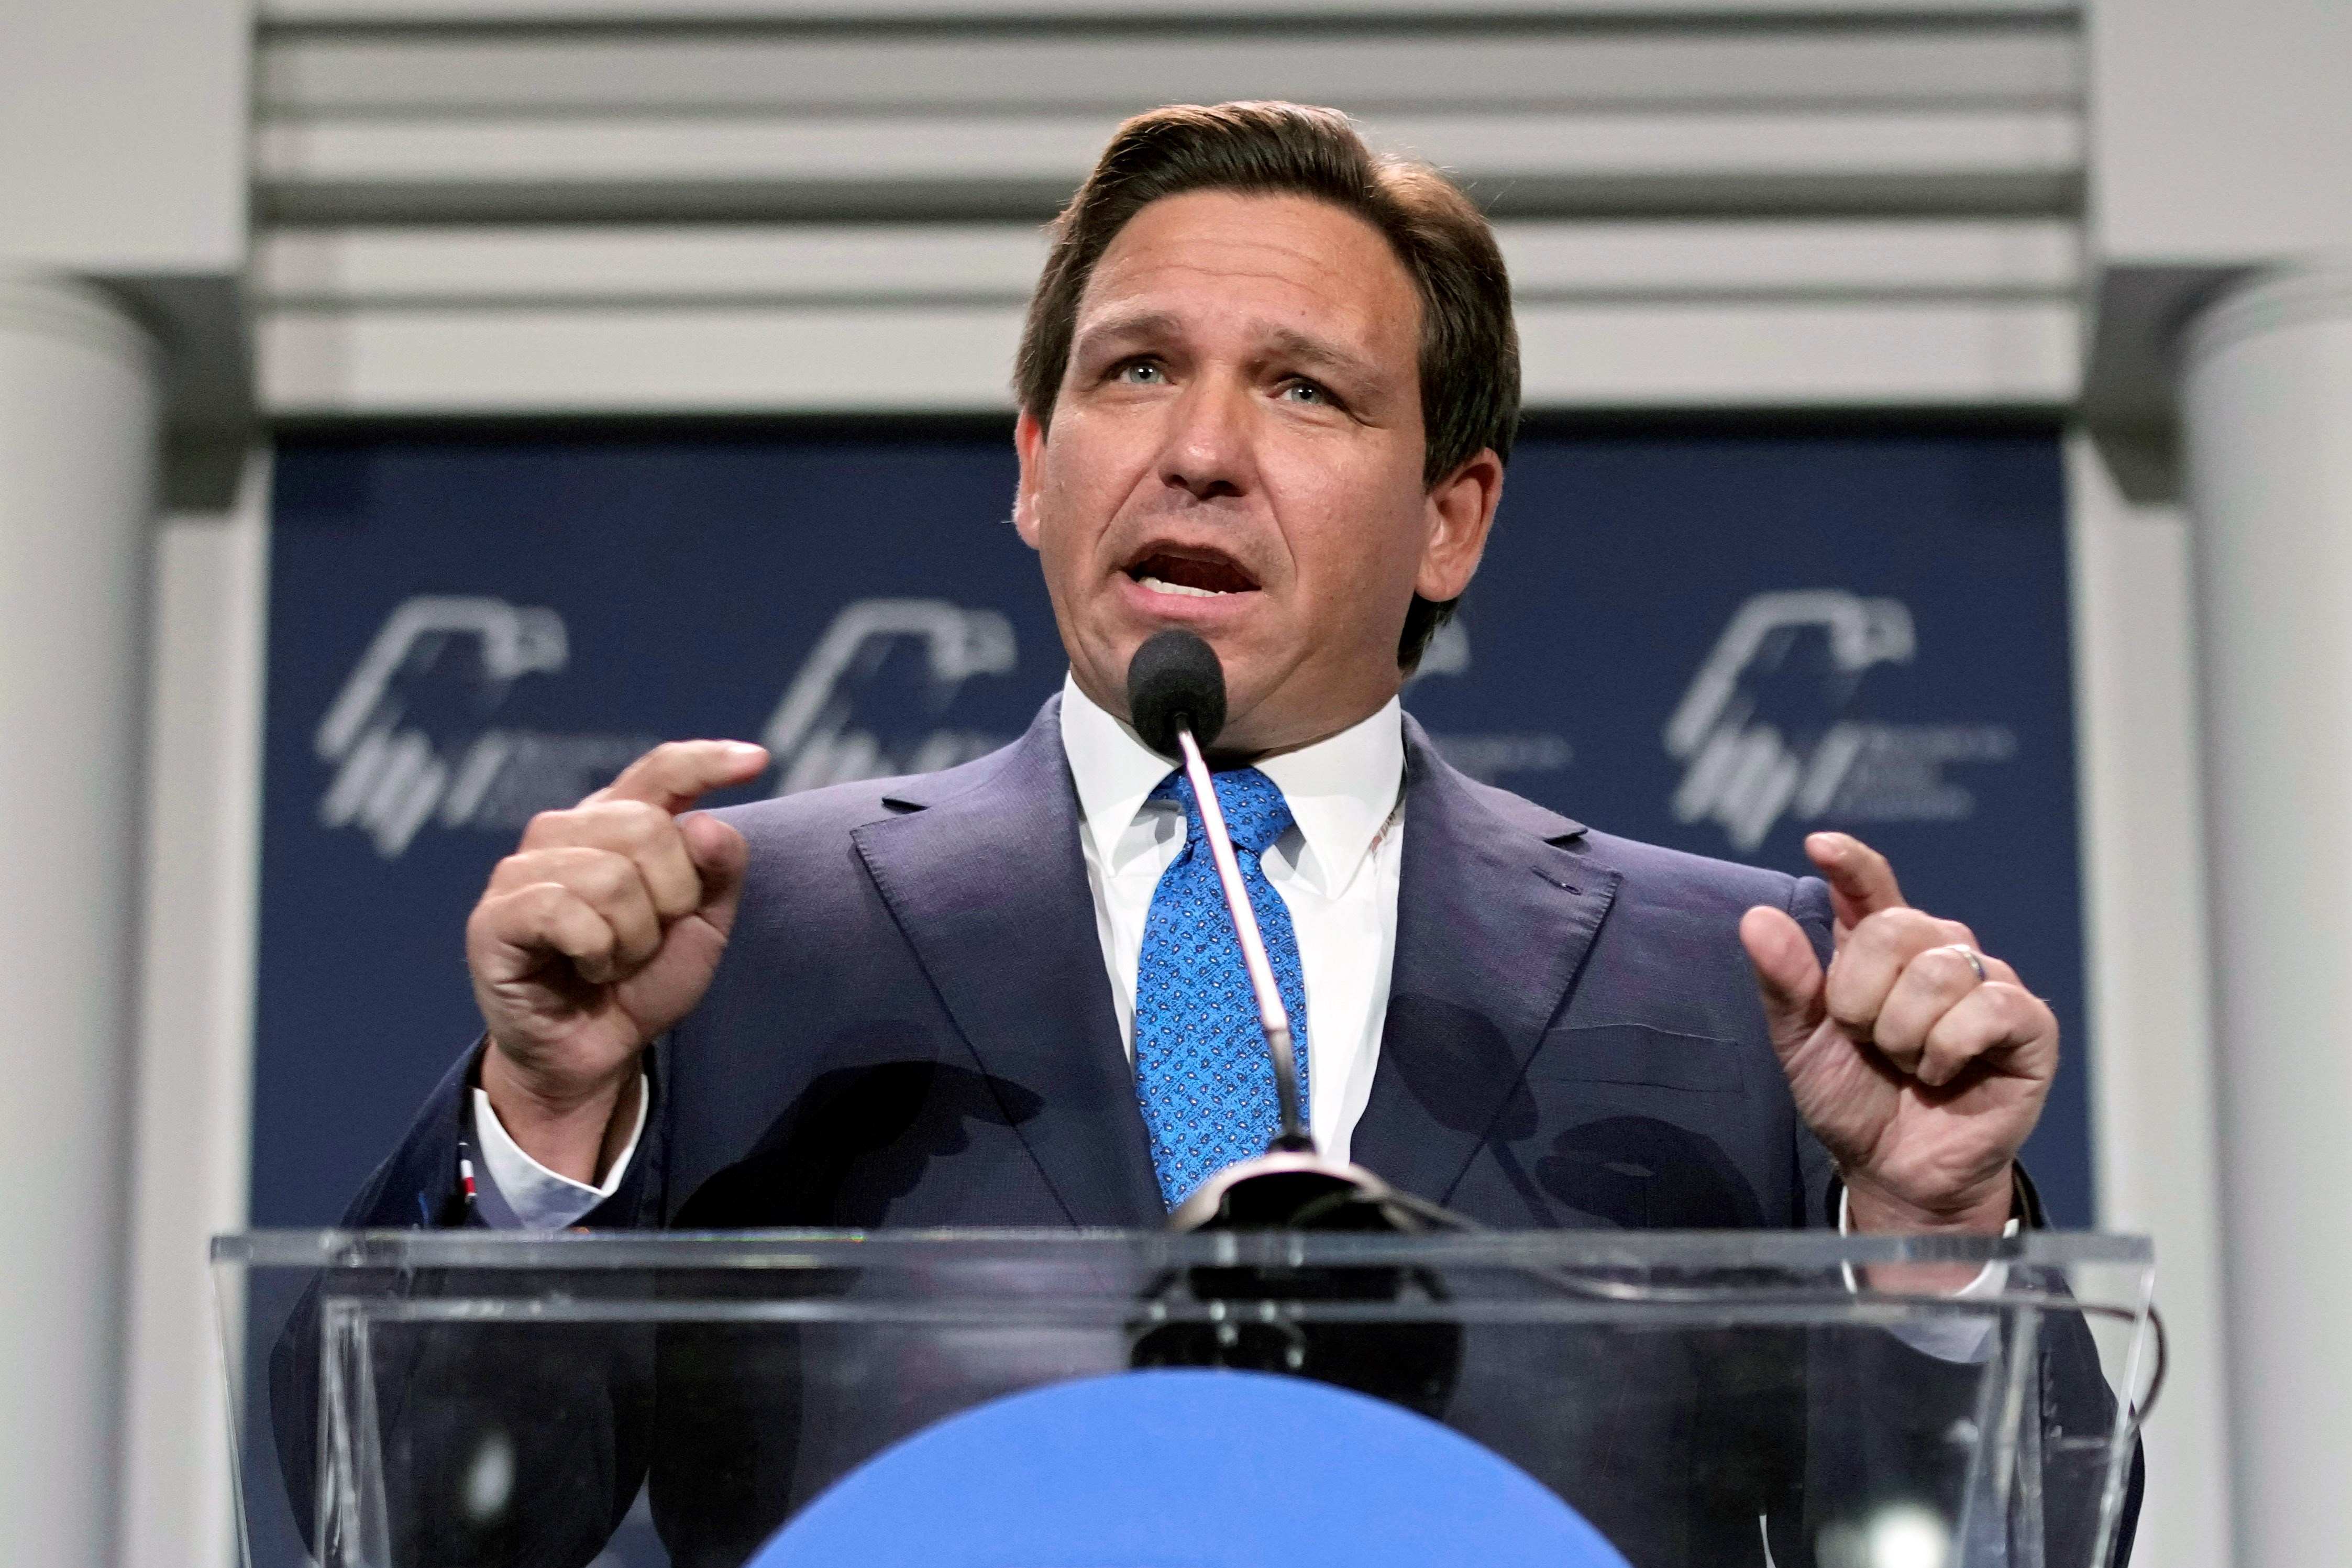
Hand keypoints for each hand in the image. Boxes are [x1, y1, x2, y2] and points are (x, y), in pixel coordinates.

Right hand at [468, 739, 768, 1181]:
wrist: (594, 1052)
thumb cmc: (642, 981)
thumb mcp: (702, 925)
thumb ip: (718, 870)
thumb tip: (705, 822)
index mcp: (616, 821)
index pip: (662, 770)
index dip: (707, 760)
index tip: (759, 760)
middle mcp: (564, 830)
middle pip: (648, 828)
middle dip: (672, 898)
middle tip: (648, 941)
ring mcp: (521, 869)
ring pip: (612, 877)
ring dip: (633, 939)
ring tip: (614, 961)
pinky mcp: (494, 915)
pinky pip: (567, 913)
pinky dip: (596, 952)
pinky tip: (585, 969)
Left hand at [1740, 833, 2057, 1235]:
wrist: (1894, 1169)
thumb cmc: (1854, 1099)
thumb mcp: (1802, 1044)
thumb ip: (1785, 982)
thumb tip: (1757, 917)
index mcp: (1880, 949)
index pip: (1871, 887)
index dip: (1852, 862)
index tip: (1820, 845)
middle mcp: (1938, 952)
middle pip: (1896, 928)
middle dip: (1862, 998)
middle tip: (1868, 1042)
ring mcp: (1988, 984)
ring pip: (1939, 971)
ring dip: (1905, 1033)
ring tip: (1908, 1064)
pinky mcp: (2028, 1024)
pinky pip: (1988, 1007)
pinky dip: (1950, 1048)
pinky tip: (1943, 1072)